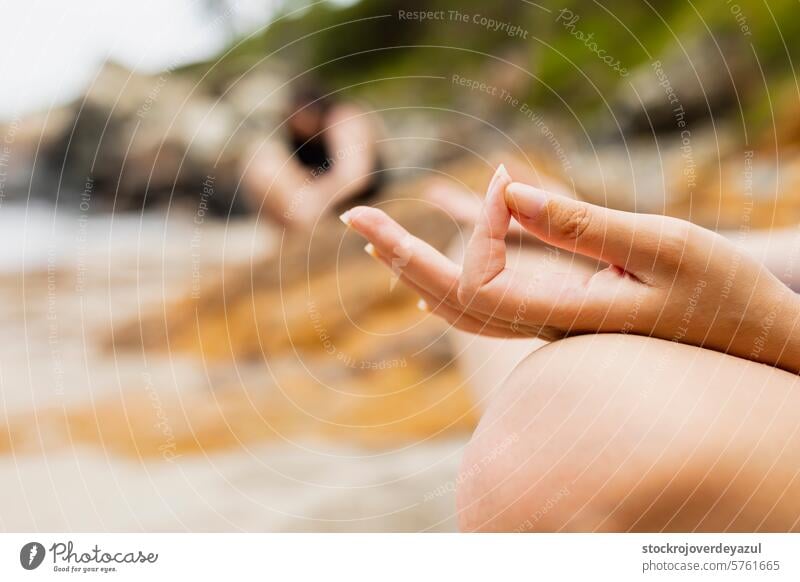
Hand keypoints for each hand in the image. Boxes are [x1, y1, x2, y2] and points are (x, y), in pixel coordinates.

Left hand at [341, 165, 799, 372]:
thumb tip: (506, 192)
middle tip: (352, 217)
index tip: (506, 180)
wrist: (755, 347)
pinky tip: (423, 285)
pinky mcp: (563, 308)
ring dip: (416, 268)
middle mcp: (542, 325)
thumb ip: (579, 226)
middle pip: (447, 298)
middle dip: (398, 255)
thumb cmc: (722, 299)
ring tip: (375, 239)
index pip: (477, 280)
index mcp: (559, 317)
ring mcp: (548, 320)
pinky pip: (492, 300)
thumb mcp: (661, 249)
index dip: (476, 225)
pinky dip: (455, 282)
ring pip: (462, 303)